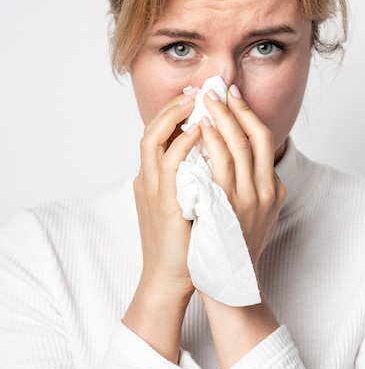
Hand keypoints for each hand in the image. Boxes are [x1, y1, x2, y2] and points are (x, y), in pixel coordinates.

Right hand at [134, 92, 200, 296]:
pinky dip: (182, 142)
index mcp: (153, 179)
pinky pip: (169, 164)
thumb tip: (213, 159)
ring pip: (153, 139)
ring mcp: (152, 190)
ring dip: (174, 115)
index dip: (174, 112)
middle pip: (151, 129)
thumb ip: (192, 179)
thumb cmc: (185, 243)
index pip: (158, 135)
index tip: (195, 97)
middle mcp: (148, 180)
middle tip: (197, 90)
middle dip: (173, 106)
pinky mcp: (163, 203)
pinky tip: (199, 129)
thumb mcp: (186, 202)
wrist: (172, 278)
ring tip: (197, 99)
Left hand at [200, 85, 286, 269]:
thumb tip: (242, 162)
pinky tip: (198, 127)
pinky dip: (210, 141)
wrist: (229, 284)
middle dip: (235, 107)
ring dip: (221, 118)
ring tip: (205, 100)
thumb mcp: (256, 217)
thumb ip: (253, 189)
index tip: (233, 95)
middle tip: (218, 88)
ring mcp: (247, 199)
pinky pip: (220, 165)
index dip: (249, 113)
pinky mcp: (227, 207)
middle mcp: (265, 191)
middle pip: (254, 136)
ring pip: (238, 146)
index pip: (265, 140)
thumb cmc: (236, 250)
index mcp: (273, 190)